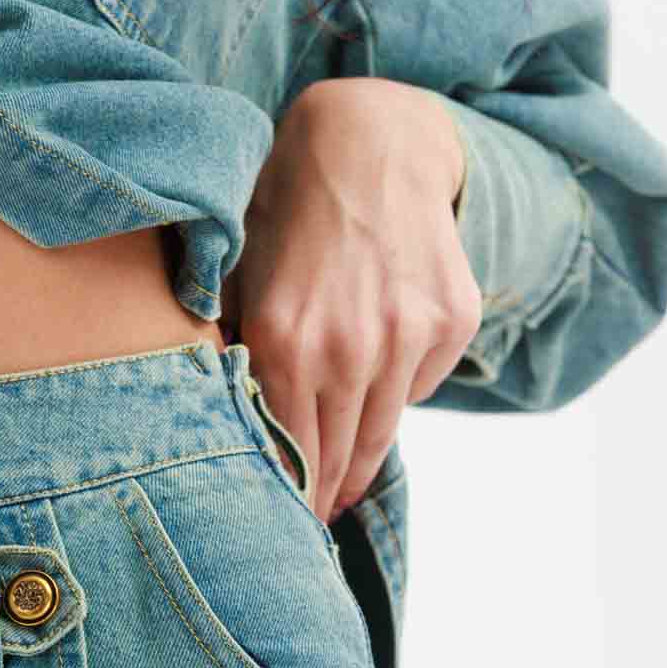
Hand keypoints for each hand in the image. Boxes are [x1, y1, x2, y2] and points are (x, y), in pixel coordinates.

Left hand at [220, 76, 480, 523]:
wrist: (371, 141)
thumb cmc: (288, 208)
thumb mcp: (237, 272)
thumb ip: (228, 346)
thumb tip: (214, 422)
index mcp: (285, 341)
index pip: (288, 451)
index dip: (287, 496)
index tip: (283, 526)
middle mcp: (351, 346)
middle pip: (339, 455)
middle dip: (323, 493)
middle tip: (312, 522)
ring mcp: (409, 334)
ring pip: (383, 430)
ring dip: (362, 462)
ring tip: (344, 486)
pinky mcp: (452, 321)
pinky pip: (421, 385)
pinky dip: (399, 390)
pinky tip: (378, 378)